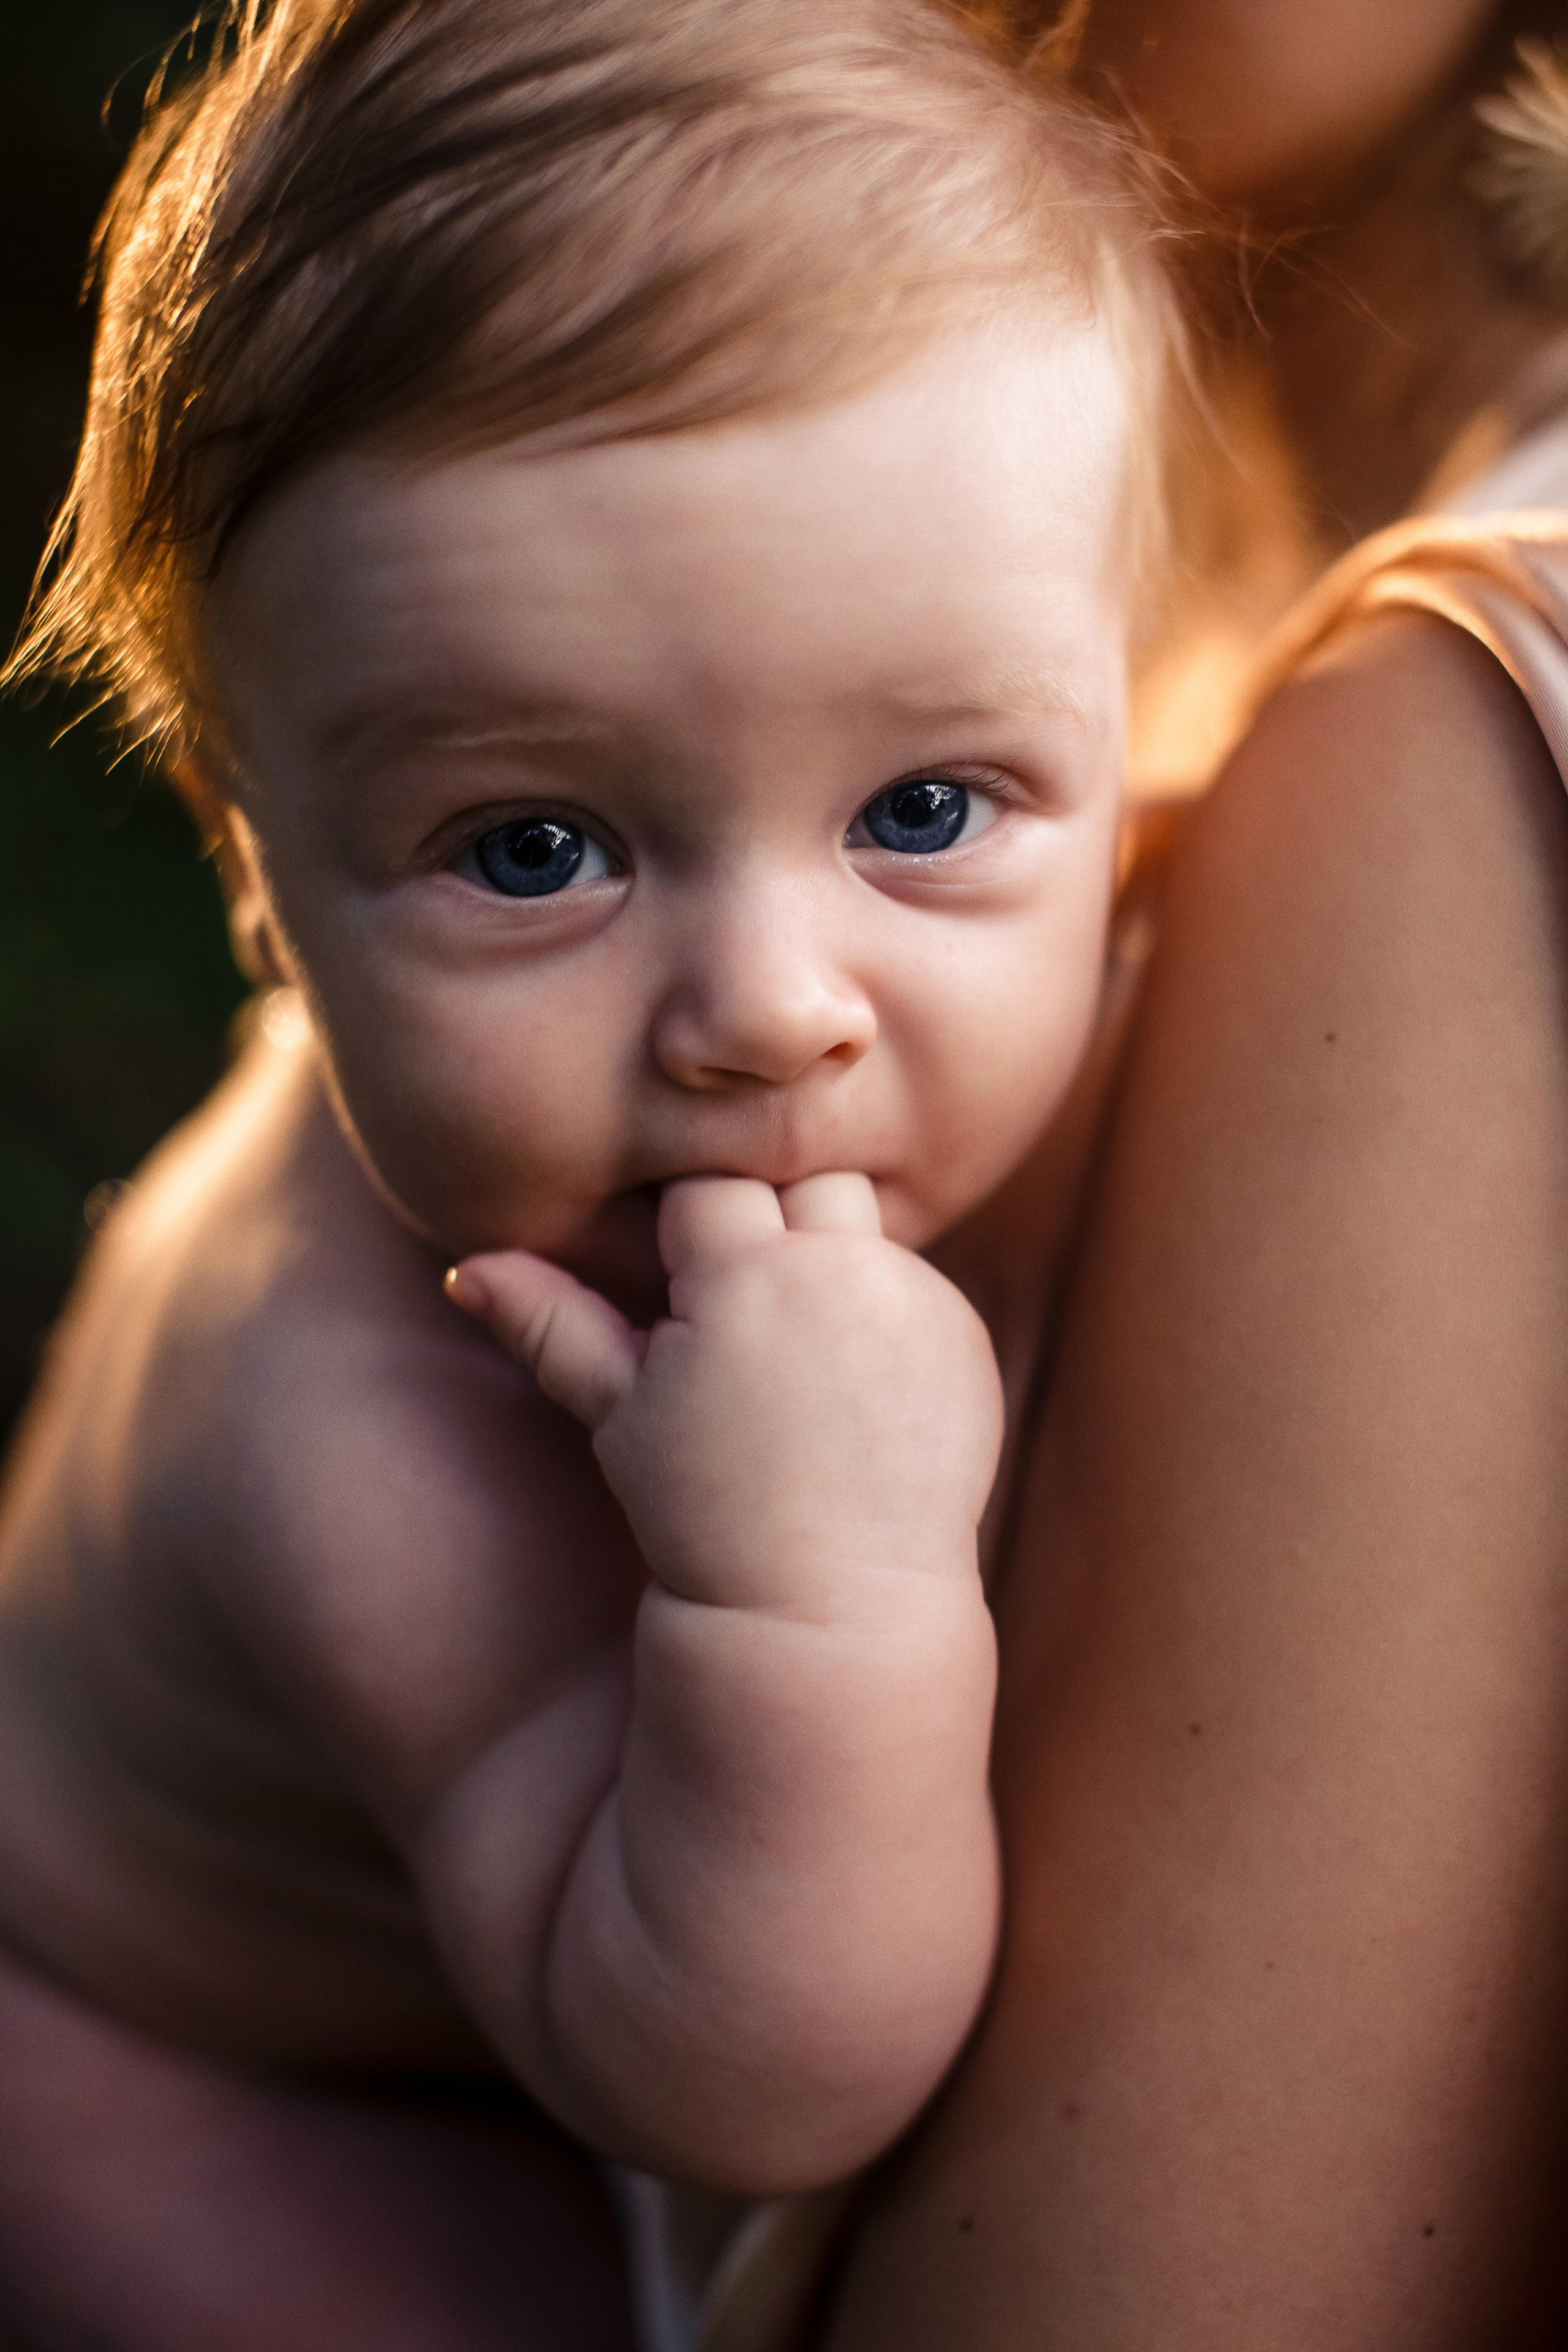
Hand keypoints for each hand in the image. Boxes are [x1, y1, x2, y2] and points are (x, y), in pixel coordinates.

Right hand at [447, 1174, 1002, 1609]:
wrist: (828, 1608)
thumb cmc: (704, 1512)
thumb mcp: (620, 1415)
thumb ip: (551, 1324)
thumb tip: (465, 1265)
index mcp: (749, 1274)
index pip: (709, 1180)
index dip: (686, 1219)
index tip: (675, 1268)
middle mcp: (843, 1270)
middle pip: (799, 1172)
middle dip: (768, 1212)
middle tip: (738, 1293)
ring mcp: (915, 1301)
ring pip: (861, 1219)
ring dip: (826, 1252)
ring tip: (792, 1342)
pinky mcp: (964, 1336)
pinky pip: (912, 1281)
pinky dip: (878, 1305)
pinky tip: (848, 1378)